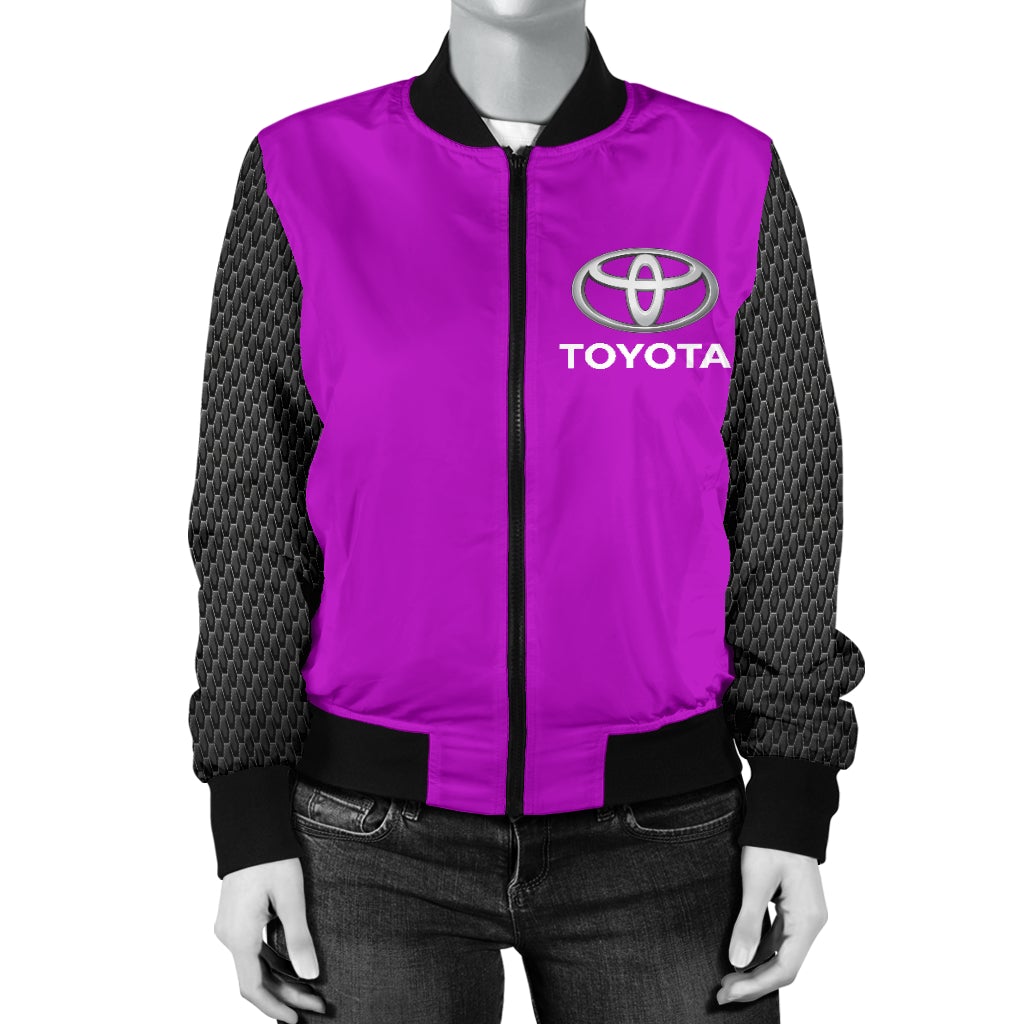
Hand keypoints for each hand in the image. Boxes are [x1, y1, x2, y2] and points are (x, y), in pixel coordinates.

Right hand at [214, 857, 326, 1022]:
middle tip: (318, 1004)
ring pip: (254, 964)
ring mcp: (229, 926)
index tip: (297, 1020)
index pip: (253, 988)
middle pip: (256, 978)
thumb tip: (311, 975)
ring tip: (311, 989)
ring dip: (280, 979)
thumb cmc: (271, 857)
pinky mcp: (235, 916)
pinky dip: (271, 962)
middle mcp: (229, 935)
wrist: (250, 827)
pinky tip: (292, 966)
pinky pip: (252, 949)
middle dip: (286, 994)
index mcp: (239, 936)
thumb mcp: (291, 897)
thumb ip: (298, 938)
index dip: (275, 1008)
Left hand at [716, 845, 827, 1004]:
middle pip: (784, 966)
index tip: (727, 992)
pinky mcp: (793, 906)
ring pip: (781, 954)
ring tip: (727, 977)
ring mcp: (803, 915)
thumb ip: (748, 922)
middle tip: (721, 991)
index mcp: (807, 920)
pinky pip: (779, 938)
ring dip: (756, 968)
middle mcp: (810, 922)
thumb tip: (738, 962)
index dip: (755, 986)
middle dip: (753, 982)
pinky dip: (760, 950)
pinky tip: (740, 953)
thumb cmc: (772, 841)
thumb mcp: (756, 880)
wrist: (785, 811)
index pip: (784, 969)